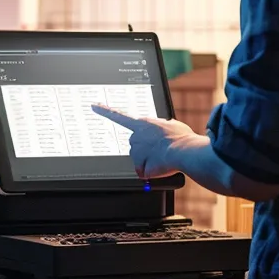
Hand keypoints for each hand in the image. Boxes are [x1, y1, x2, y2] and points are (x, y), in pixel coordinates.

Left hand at [91, 105, 208, 179]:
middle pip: (135, 146)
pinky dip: (152, 172)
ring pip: (140, 160)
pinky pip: (144, 172)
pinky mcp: (138, 166)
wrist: (184, 150)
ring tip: (164, 157)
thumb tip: (162, 132)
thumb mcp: (171, 125)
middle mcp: (135, 136)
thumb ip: (160, 127)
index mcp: (142, 123)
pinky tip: (161, 166)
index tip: (94, 106)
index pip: (118, 116)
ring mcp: (135, 151)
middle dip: (145, 149)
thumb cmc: (181, 137)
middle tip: (160, 149)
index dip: (105, 110)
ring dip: (150, 161)